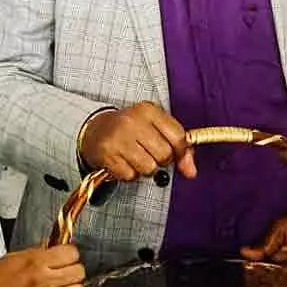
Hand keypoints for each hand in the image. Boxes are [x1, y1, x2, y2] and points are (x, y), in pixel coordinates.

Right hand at [0, 245, 85, 286]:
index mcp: (37, 261)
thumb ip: (38, 252)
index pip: (72, 253)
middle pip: (79, 271)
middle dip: (74, 268)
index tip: (66, 255)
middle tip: (67, 269)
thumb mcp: (16, 255)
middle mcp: (45, 279)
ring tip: (66, 286)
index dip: (70, 253)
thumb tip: (53, 248)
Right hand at [80, 102, 197, 181]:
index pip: (178, 137)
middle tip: (149, 153)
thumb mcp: (155, 127)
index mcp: (149, 110)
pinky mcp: (107, 154)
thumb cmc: (132, 129)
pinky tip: (124, 162)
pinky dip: (129, 174)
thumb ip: (178, 146)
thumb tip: (191, 171)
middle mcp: (133, 121)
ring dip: (145, 169)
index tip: (177, 155)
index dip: (181, 152)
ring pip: (148, 168)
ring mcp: (119, 138)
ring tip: (136, 157)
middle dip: (160, 160)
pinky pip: (130, 176)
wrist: (96, 129)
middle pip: (164, 155)